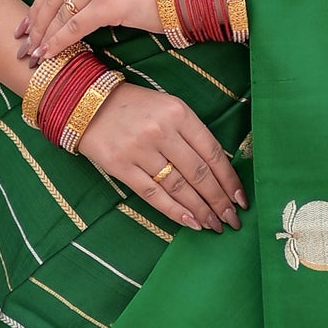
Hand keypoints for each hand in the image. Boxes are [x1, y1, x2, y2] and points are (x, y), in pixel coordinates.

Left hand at [19, 0, 161, 64]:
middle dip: (35, 23)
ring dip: (45, 37)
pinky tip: (49, 54)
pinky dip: (59, 43)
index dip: (36, 5)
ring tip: (35, 54)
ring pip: (61, 14)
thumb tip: (62, 6)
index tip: (23, 24)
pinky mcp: (107, 3)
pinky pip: (74, 27)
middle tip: (23, 44)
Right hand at [72, 82, 245, 231]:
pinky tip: (191, 223)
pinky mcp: (121, 166)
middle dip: (218, 200)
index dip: (229, 180)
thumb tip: (218, 172)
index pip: (212, 153)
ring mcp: (140, 150)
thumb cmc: (135, 107)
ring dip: (200, 210)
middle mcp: (161, 131)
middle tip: (231, 220)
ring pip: (179, 187)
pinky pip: (153, 194)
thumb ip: (192, 134)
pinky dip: (174, 211)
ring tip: (214, 224)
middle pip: (198, 173)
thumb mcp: (169, 108)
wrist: (86, 103)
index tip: (240, 199)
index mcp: (179, 113)